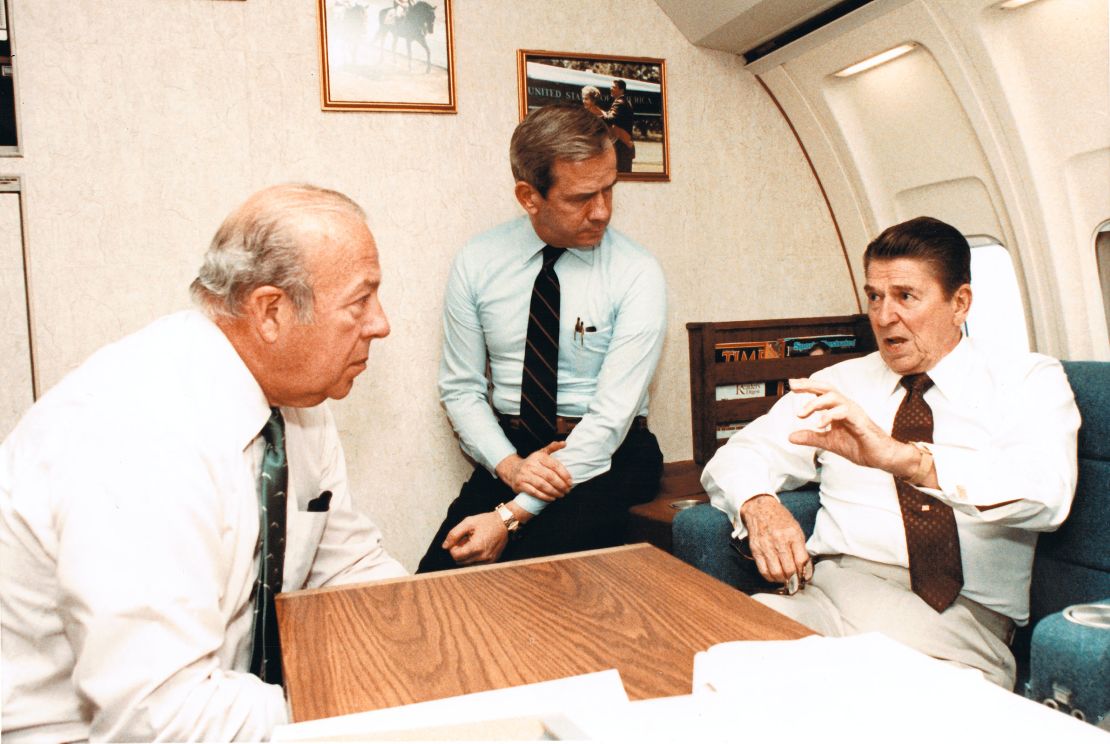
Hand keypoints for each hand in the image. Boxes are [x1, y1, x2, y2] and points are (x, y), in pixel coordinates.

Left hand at [443, 511, 509, 565]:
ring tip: (472, 543)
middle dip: (459, 552)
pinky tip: (478, 547)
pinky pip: (477, 564)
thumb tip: (444, 546)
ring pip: (468, 564)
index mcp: (476, 547)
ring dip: (466, 555)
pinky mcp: (492, 561)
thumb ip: (454, 534)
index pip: (455, 556)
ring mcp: (488, 560)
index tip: (458, 540)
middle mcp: (483, 557)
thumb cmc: (486, 521)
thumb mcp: (468, 522)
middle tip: (465, 540)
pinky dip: (474, 557)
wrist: (504, 523)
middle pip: (460, 562)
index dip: (453, 548)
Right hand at [496, 442, 572, 501]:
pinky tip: (552, 498)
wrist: (512, 470)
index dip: (564, 475)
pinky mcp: (520, 484)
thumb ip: (552, 447)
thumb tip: (564, 443)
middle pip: (549, 476)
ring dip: (554, 492)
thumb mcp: (541, 453)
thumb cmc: (532, 463)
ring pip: (542, 485)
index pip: (555, 466)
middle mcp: (531, 464)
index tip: (570, 482)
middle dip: (560, 485)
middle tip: (567, 490)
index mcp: (538, 456)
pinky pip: (534, 492)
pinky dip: (544, 496)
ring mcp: (524, 475)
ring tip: (561, 495)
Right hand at [740, 495, 811, 583]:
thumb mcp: (796, 529)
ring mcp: (766, 546)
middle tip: (796, 583)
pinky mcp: (755, 550)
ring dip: (783, 581)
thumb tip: (804, 568)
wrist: (760, 509)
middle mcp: (779, 541)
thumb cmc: (780, 519)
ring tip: (786, 581)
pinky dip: (770, 578)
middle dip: (795, 580)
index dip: (805, 573)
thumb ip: (800, 548)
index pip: (802, 561)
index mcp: (793, 535)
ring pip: (776, 573)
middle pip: (789, 570)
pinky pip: (763, 570)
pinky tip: (775, 577)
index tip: (805, 577)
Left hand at [786, 377, 911, 473]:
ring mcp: (854, 411)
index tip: (792, 384)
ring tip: (800, 414)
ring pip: (834, 397)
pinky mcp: (860, 420)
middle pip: (827, 388)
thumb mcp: (829, 442)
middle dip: (809, 385)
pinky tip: (818, 424)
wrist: (881, 457)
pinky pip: (844, 412)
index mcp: (838, 409)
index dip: (807, 386)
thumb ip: (811, 437)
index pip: (822, 392)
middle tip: (793, 386)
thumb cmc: (859, 446)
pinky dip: (829, 416)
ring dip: (815, 403)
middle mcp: (846, 406)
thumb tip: (790, 437)